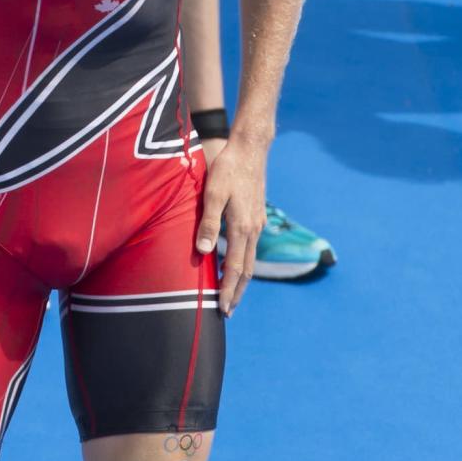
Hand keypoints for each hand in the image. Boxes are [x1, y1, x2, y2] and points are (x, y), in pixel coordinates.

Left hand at [195, 140, 266, 316]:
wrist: (250, 149)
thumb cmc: (228, 168)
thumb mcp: (213, 193)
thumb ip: (209, 222)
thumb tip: (204, 252)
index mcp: (242, 227)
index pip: (236, 268)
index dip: (228, 290)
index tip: (222, 308)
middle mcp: (253, 229)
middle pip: (247, 270)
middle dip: (237, 292)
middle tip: (227, 311)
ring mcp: (257, 222)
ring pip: (250, 258)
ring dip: (240, 278)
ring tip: (229, 292)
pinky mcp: (256, 215)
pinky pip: (250, 246)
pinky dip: (242, 260)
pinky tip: (232, 261)